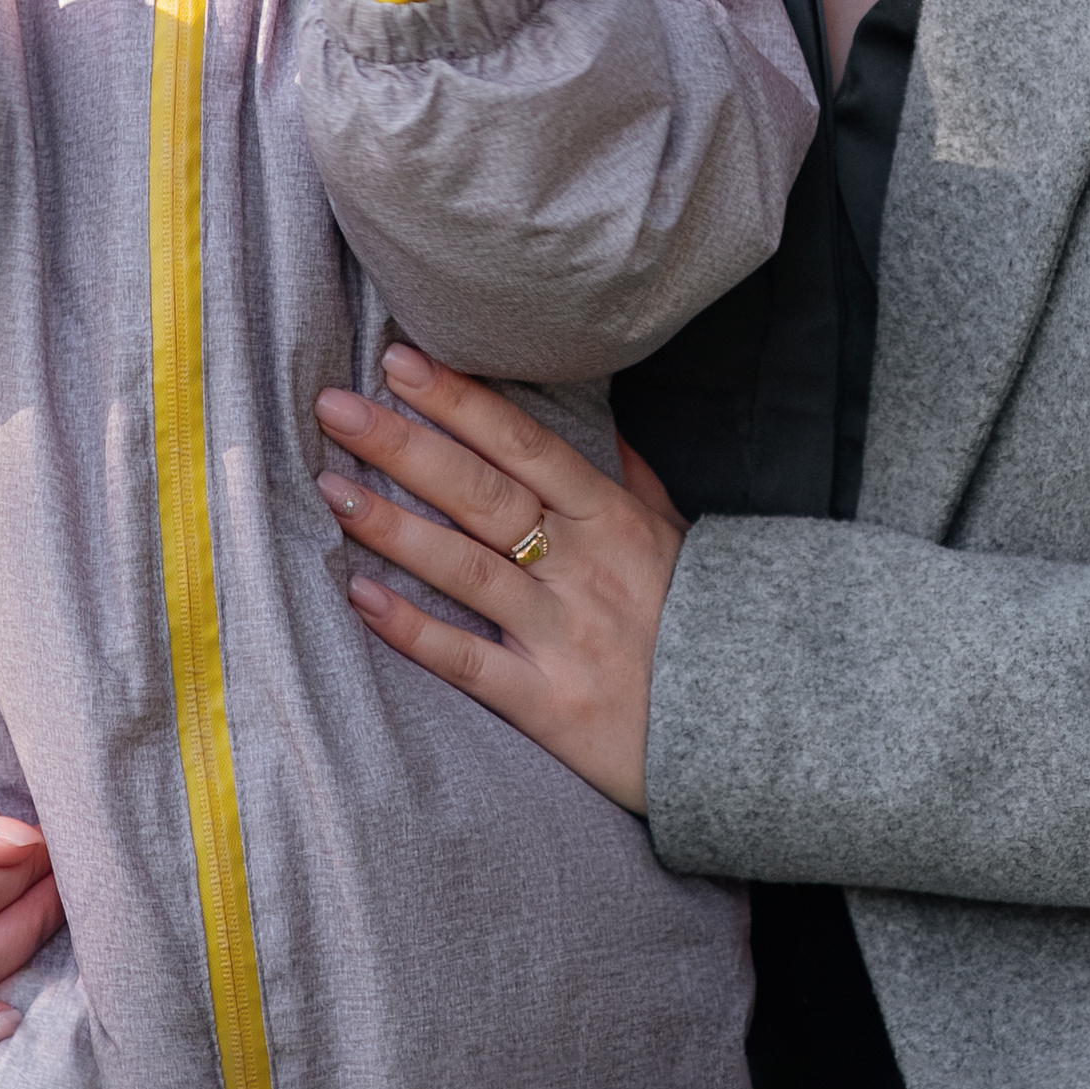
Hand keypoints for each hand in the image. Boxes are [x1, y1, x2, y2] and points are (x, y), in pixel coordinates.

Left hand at [313, 342, 683, 811]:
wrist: (757, 727)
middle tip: (337, 407)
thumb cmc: (706, 622)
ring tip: (332, 490)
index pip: (525, 443)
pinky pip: (470, 662)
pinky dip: (414, 629)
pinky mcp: (549, 703)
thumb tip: (601, 423)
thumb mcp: (678, 536)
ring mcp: (563, 634)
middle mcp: (582, 566)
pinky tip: (360, 597)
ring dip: (395, 527)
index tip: (402, 361)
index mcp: (611, 517)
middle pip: (483, 492)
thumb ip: (630, 480)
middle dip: (406, 444)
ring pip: (467, 568)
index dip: (461, 400)